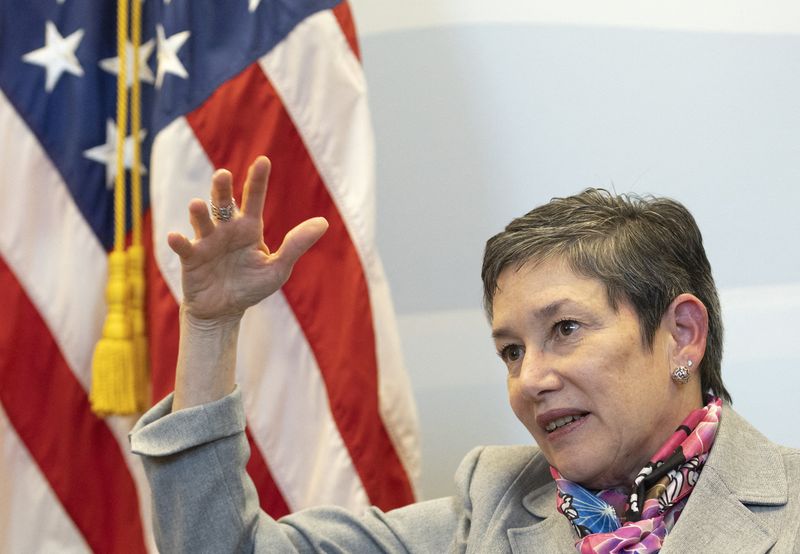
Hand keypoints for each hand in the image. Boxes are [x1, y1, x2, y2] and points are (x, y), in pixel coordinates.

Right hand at [167, 156, 327, 320]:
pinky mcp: (191, 259)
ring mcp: (207, 242)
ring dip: (199, 213)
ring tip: (197, 204)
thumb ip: (296, 245)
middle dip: (223, 189)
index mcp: (249, 228)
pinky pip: (184, 248)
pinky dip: (179, 242)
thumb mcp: (278, 268)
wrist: (224, 311)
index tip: (263, 161)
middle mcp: (227, 229)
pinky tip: (176, 237)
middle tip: (223, 174)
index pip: (254, 199)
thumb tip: (323, 222)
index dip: (258, 180)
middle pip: (224, 203)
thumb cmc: (251, 286)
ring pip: (203, 221)